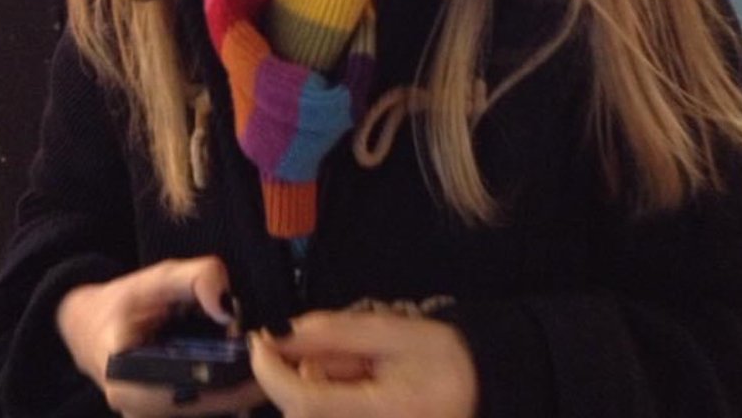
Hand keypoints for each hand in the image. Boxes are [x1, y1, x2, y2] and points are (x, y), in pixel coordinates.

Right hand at [55, 256, 266, 416]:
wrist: (87, 326)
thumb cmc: (121, 302)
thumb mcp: (157, 277)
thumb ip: (197, 278)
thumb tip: (229, 306)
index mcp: (127, 380)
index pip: (192, 388)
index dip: (232, 374)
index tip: (265, 352)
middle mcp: (137, 411)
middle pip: (205, 405)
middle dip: (243, 383)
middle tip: (281, 356)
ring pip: (207, 410)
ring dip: (239, 389)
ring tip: (271, 360)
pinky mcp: (163, 415)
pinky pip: (203, 408)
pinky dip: (227, 391)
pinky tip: (250, 369)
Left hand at [249, 310, 478, 417]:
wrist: (481, 390)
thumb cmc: (442, 356)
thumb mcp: (392, 332)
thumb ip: (335, 334)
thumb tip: (281, 333)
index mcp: (379, 413)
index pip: (303, 400)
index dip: (270, 371)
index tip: (259, 339)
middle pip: (301, 413)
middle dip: (301, 375)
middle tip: (340, 353)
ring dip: (315, 389)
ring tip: (358, 370)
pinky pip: (327, 417)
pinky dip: (327, 401)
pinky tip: (355, 386)